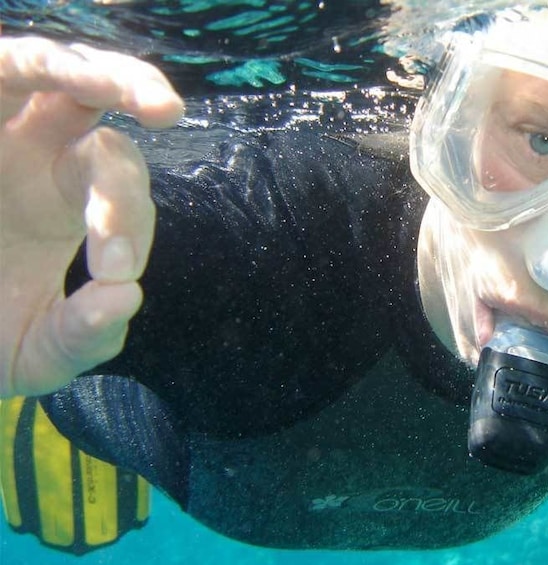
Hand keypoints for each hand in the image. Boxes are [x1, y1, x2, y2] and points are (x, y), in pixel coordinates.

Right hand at [0, 36, 183, 396]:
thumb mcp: (31, 352)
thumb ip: (80, 337)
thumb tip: (124, 299)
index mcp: (67, 201)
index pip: (119, 189)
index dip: (126, 221)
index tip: (116, 272)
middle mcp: (36, 154)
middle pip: (96, 106)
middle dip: (134, 94)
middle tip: (166, 107)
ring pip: (46, 68)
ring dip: (87, 68)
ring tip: (128, 85)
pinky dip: (23, 65)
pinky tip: (42, 68)